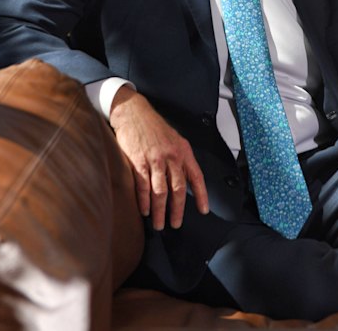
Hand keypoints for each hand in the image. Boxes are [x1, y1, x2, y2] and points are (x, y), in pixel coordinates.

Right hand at [109, 86, 208, 229]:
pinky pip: (143, 186)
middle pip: (178, 189)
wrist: (134, 112)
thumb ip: (180, 158)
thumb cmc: (153, 127)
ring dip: (160, 211)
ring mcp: (155, 159)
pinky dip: (144, 202)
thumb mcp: (174, 139)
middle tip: (175, 223)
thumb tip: (185, 179)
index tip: (203, 210)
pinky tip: (145, 210)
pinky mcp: (138, 161)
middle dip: (177, 210)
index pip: (196, 176)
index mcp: (183, 151)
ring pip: (160, 191)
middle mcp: (171, 156)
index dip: (201, 195)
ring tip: (159, 223)